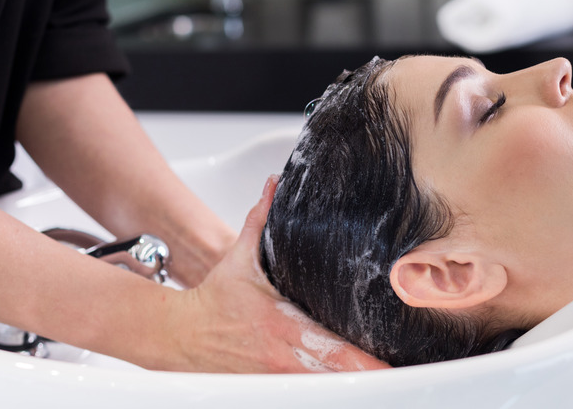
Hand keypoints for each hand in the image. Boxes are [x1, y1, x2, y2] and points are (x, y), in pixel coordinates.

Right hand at [174, 176, 388, 372]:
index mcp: (280, 324)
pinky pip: (298, 394)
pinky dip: (320, 391)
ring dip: (346, 387)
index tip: (390, 367)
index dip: (363, 363)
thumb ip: (260, 220)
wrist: (177, 333)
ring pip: (318, 390)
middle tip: (395, 377)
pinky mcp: (261, 389)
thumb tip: (274, 184)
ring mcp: (271, 378)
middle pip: (333, 377)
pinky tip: (342, 388)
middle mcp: (279, 357)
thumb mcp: (239, 257)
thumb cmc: (214, 297)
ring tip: (380, 383)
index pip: (332, 349)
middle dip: (366, 378)